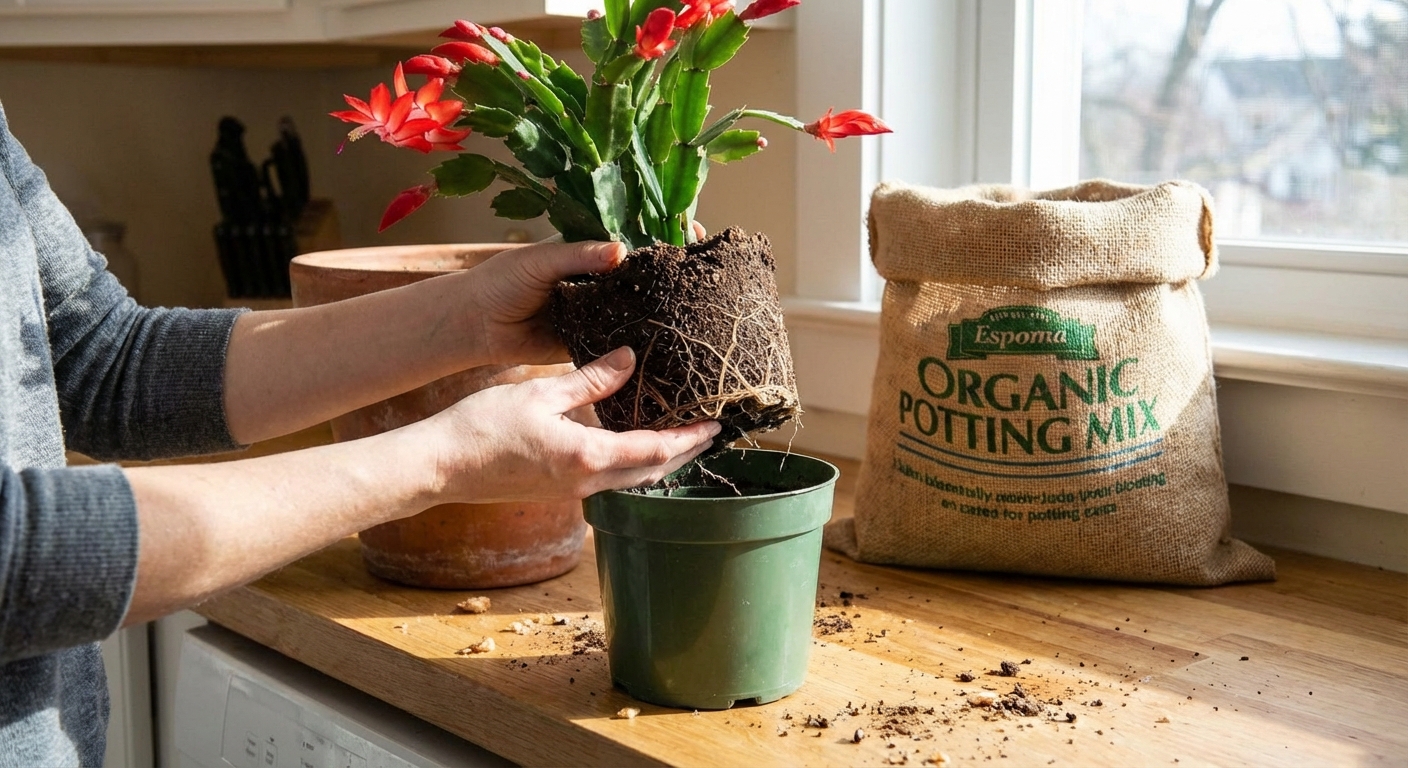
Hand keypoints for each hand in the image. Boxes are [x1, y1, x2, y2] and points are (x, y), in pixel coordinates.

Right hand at [417, 346, 719, 502]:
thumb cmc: (481, 427)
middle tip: (711, 430)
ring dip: (662, 459)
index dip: (691, 436)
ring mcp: (571, 491)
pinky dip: (633, 463)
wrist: (439, 466)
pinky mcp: (557, 490)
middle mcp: (586, 482)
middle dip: (686, 451)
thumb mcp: (539, 392)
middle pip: (653, 471)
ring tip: (682, 435)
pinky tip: (633, 444)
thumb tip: (629, 359)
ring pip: (633, 479)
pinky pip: (610, 479)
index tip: (716, 423)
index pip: (657, 449)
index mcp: (588, 456)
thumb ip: (589, 379)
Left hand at [457, 223, 708, 366]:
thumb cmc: (502, 281)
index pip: (635, 237)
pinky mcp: (591, 342)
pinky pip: (620, 342)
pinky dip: (640, 344)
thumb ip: (579, 255)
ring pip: (638, 309)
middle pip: (645, 275)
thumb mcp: (540, 260)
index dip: (665, 233)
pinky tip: (668, 344)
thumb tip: (622, 251)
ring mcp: (598, 312)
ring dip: (663, 310)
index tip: (695, 231)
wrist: (476, 325)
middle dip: (674, 274)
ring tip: (698, 308)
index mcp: (589, 251)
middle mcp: (599, 280)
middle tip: (706, 273)